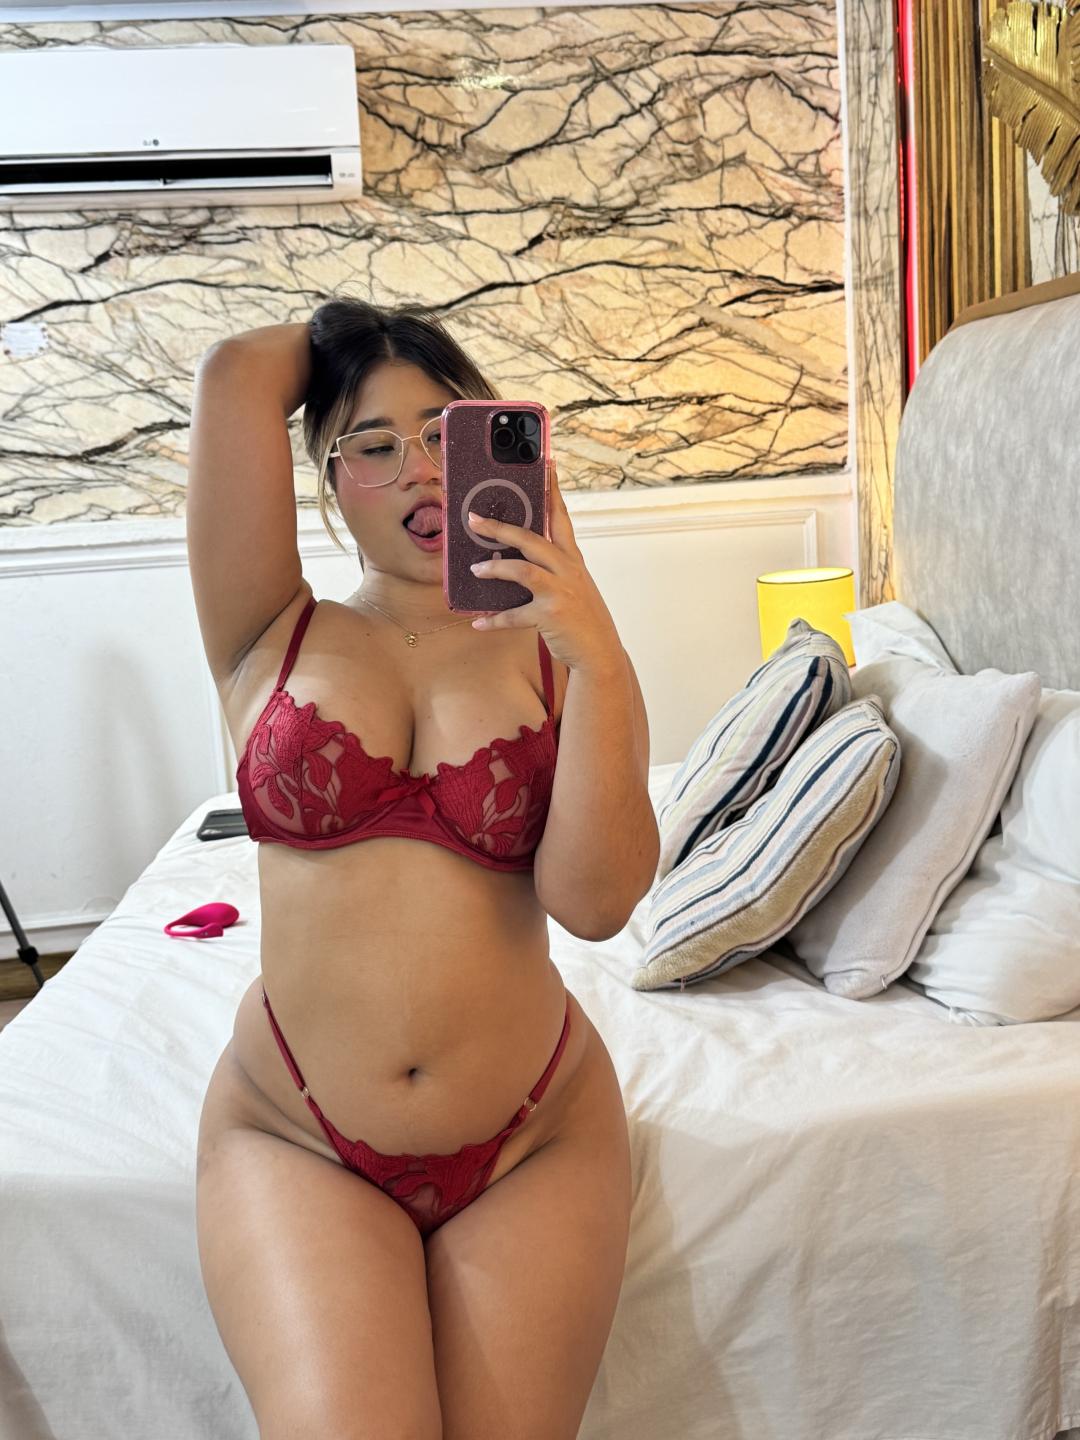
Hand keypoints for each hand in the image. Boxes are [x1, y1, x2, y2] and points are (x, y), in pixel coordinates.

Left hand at [466, 453, 621, 673]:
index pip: (561, 517)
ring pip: (521, 570)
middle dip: (500, 528)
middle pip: (531, 539)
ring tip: (476, 569)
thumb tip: (515, 555)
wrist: (600, 653)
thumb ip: (552, 567)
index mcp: (572, 559)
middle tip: (474, 520)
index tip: (545, 464)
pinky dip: (494, 620)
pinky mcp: (550, 615)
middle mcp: (568, 570)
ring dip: (495, 568)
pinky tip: (478, 622)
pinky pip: (514, 615)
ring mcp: (560, 591)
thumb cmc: (582, 617)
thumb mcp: (573, 585)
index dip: (552, 490)